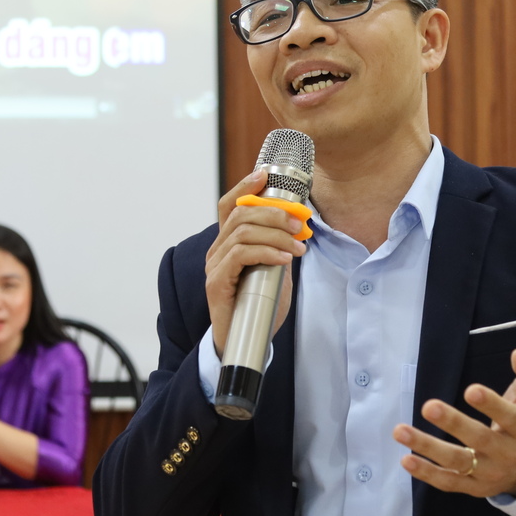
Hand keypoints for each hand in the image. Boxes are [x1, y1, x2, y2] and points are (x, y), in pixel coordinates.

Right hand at [204, 169, 307, 356]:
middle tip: (300, 222)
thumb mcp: (274, 270)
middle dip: (274, 212)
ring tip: (299, 246)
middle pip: (240, 214)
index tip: (265, 174)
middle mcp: (216, 250)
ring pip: (243, 232)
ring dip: (276, 234)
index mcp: (227, 243)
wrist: (244, 341)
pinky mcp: (217, 282)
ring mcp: (214, 265)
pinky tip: (285, 258)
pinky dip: (267, 251)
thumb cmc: (258, 306)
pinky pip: (241, 255)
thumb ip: (279, 247)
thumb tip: (297, 226)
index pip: (228, 206)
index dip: (244, 186)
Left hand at [393, 349, 515, 498]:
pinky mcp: (473, 487)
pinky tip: (406, 459)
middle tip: (428, 406)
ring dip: (427, 447)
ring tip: (400, 431)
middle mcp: (507, 453)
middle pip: (479, 439)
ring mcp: (488, 473)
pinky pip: (448, 482)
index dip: (491, 405)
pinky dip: (427, 473)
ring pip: (457, 462)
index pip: (508, 417)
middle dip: (453, 423)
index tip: (470, 390)